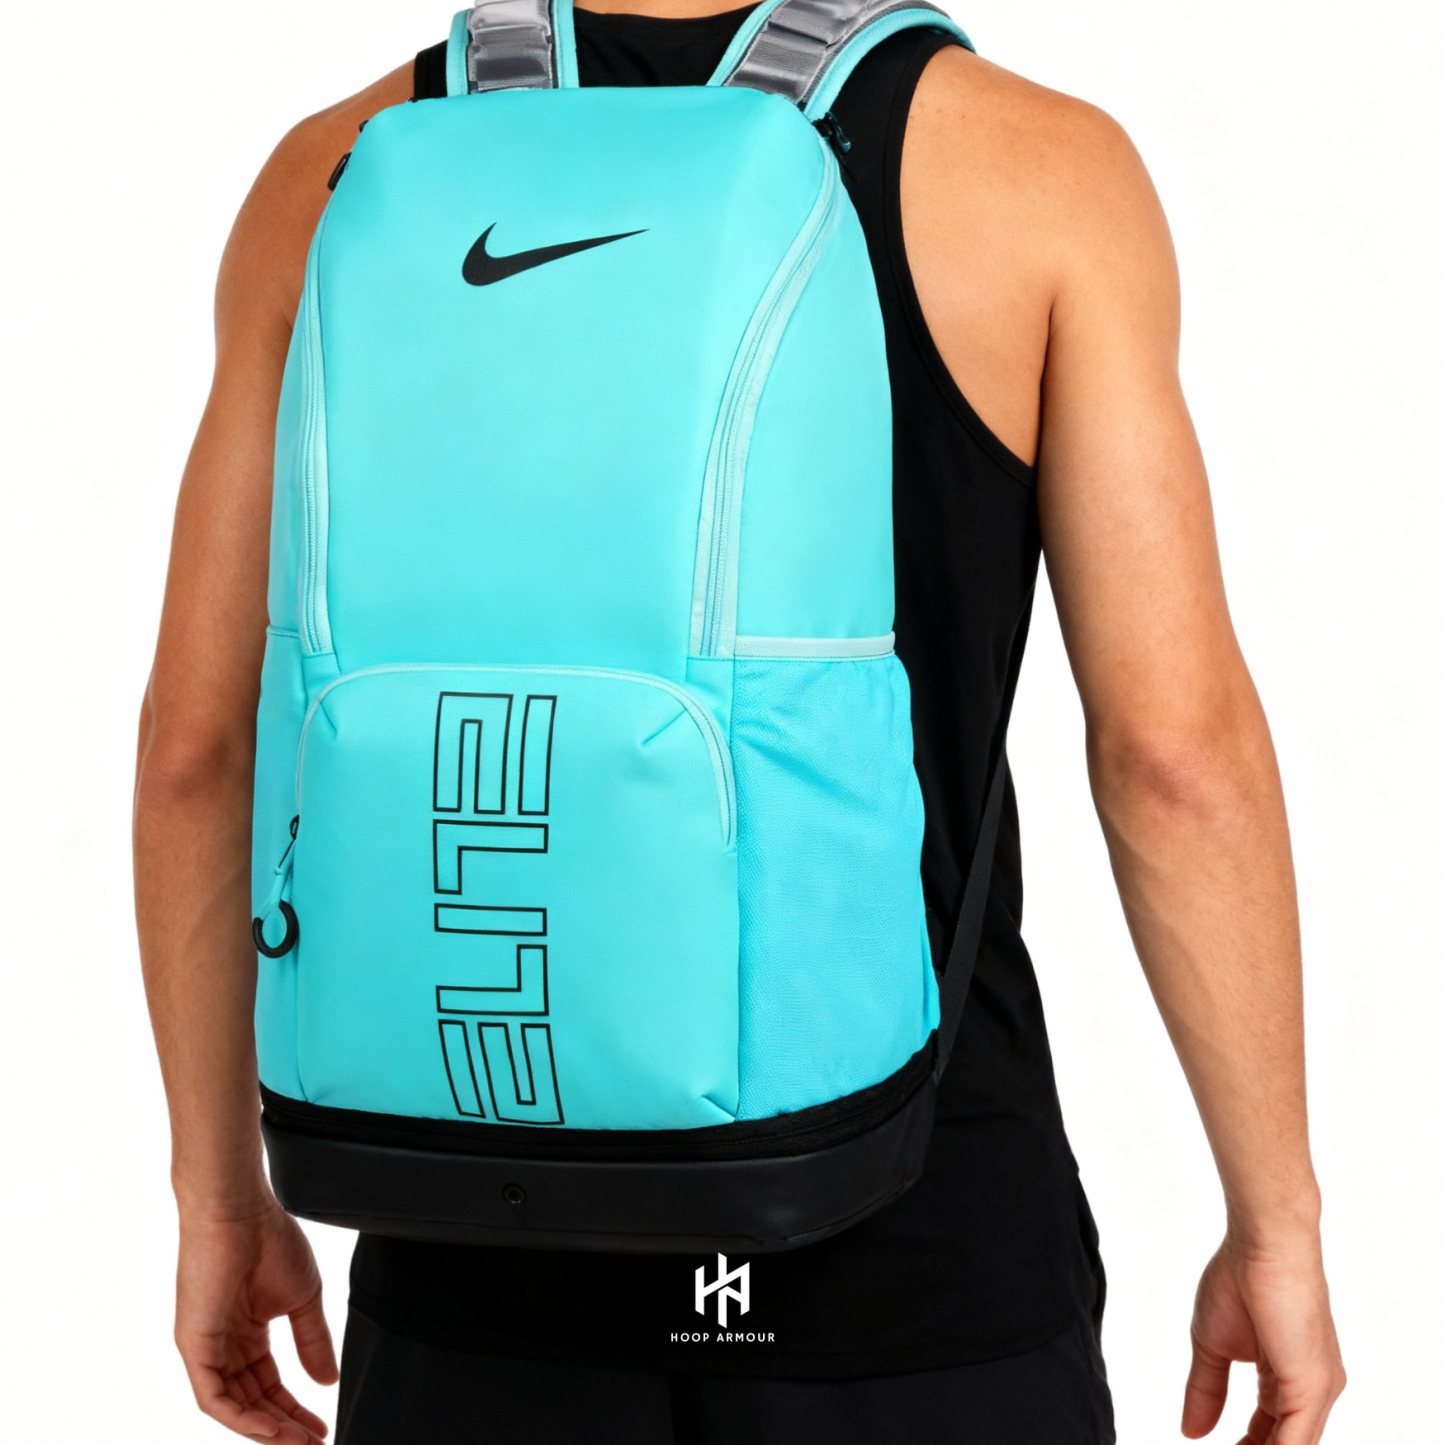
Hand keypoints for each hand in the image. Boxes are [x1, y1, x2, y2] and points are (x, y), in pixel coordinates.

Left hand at [175, 1200, 338, 1441]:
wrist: (240, 1211)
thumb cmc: (269, 1239)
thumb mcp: (302, 1299)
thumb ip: (312, 1341)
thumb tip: (326, 1380)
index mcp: (246, 1331)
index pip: (269, 1384)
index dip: (296, 1408)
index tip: (322, 1427)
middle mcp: (223, 1345)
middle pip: (252, 1401)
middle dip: (284, 1427)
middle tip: (312, 1444)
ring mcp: (206, 1348)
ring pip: (233, 1406)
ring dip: (265, 1430)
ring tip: (298, 1443)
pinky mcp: (194, 1346)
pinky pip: (213, 1397)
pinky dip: (241, 1418)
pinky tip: (270, 1430)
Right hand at [1182, 1232, 1344, 1443]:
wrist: (1261, 1245)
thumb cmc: (1239, 1279)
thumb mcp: (1212, 1345)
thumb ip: (1206, 1389)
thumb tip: (1191, 1431)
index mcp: (1287, 1378)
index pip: (1271, 1431)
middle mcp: (1311, 1390)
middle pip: (1284, 1443)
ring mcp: (1317, 1391)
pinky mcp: (1312, 1388)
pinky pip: (1295, 1442)